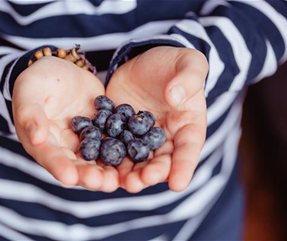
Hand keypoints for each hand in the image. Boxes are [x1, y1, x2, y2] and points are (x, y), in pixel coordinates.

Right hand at [12, 57, 118, 191]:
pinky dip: (124, 152)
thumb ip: (30, 114)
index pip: (50, 157)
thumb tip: (36, 138)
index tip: (70, 178)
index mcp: (41, 142)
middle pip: (76, 165)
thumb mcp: (30, 91)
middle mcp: (64, 148)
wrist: (63, 67)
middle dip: (90, 176)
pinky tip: (137, 158)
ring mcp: (85, 142)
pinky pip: (114, 143)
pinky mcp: (102, 132)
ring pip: (97, 160)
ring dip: (108, 171)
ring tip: (120, 180)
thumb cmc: (38, 79)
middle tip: (104, 183)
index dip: (59, 167)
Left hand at [106, 46, 207, 191]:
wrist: (147, 60)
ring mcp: (140, 138)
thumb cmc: (176, 63)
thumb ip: (188, 78)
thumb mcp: (189, 64)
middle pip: (160, 162)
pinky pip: (112, 146)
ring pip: (136, 161)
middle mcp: (165, 140)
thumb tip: (174, 97)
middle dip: (150, 174)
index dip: (183, 167)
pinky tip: (97, 166)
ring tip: (120, 182)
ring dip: (128, 174)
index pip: (188, 150)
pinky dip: (106, 157)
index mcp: (188, 127)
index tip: (177, 184)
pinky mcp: (119, 132)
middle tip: (139, 182)